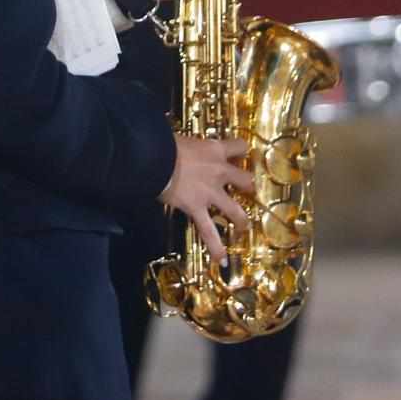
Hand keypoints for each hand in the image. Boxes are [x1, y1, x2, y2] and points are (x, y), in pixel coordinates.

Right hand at [160, 135, 253, 262]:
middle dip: (246, 184)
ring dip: (240, 218)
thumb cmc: (163, 143)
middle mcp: (219, 171)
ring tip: (244, 225)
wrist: (154, 157)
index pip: (239, 146)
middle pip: (245, 179)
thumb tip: (177, 147)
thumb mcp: (182, 139)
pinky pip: (208, 231)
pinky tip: (223, 259)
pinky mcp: (197, 208)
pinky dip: (216, 247)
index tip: (239, 155)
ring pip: (234, 209)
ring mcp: (210, 192)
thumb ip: (189, 147)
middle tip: (244, 188)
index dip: (241, 151)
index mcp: (215, 149)